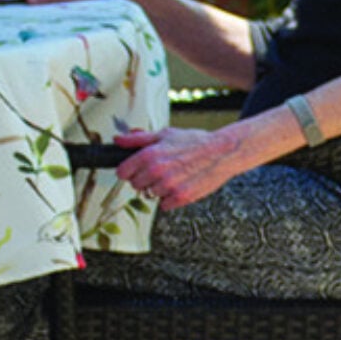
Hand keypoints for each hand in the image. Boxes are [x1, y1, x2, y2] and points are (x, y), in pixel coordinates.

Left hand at [111, 127, 243, 207]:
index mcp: (149, 155)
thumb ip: (138, 139)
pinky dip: (171, 199)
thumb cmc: (195, 142)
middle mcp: (156, 171)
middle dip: (145, 179)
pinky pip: (164, 205)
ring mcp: (168, 186)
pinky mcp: (181, 197)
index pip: (122, 172)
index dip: (129, 170)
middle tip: (161, 172)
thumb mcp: (165, 134)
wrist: (223, 152)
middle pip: (135, 185)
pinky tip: (181, 186)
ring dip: (159, 189)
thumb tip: (117, 140)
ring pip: (150, 195)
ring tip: (175, 177)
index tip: (138, 169)